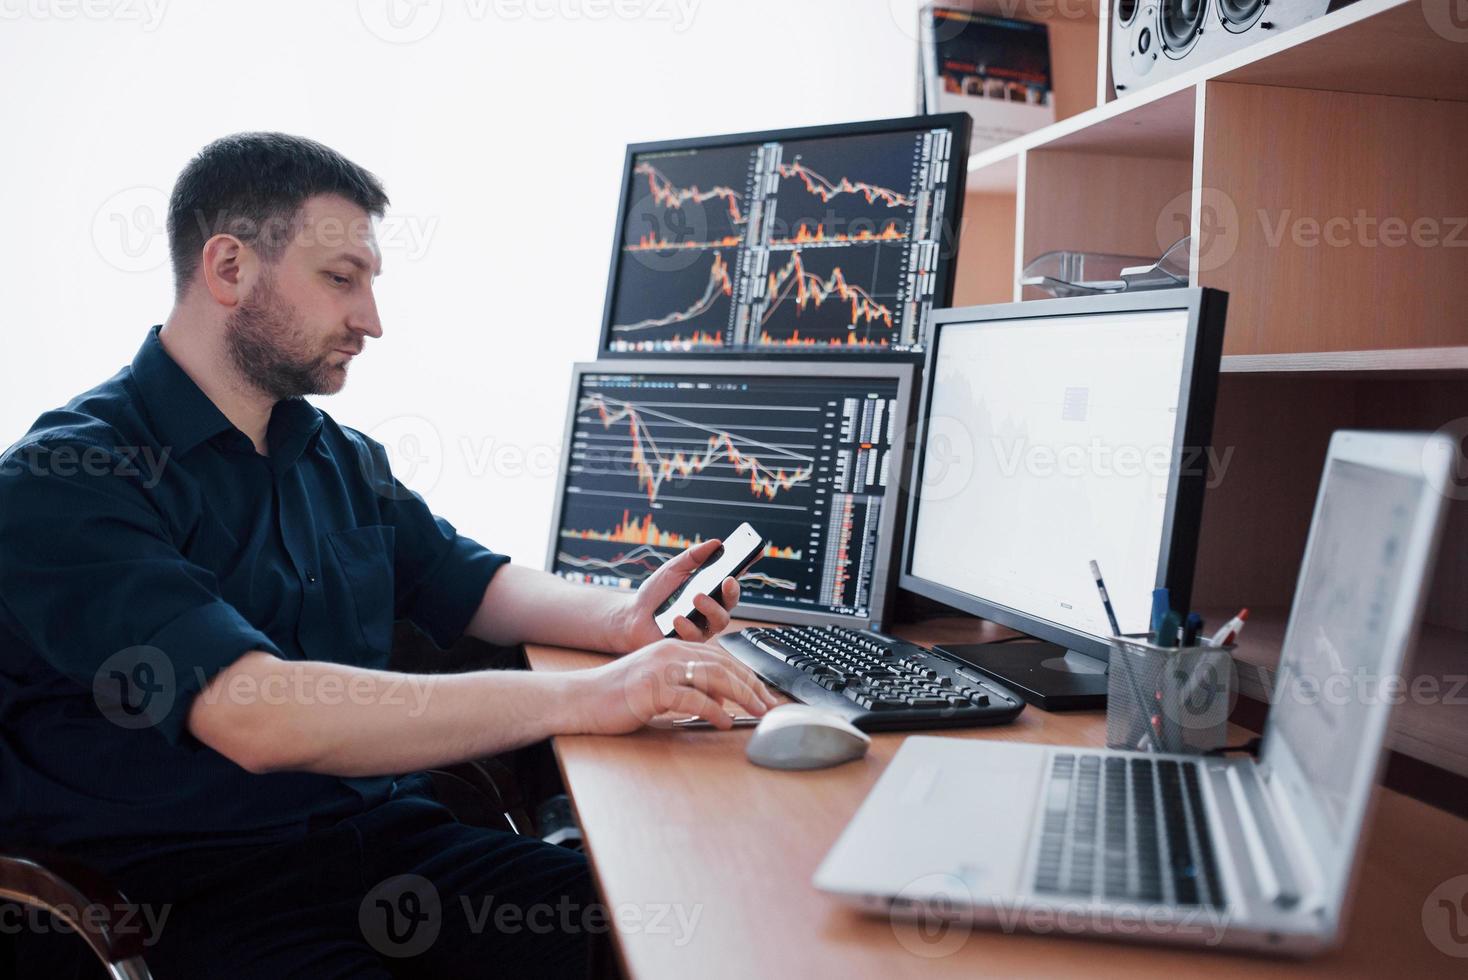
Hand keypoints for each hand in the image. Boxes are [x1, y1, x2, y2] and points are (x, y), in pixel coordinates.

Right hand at [567, 638, 779, 733]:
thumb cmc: (617, 695)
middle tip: (770, 705)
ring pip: (714, 676)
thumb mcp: (660, 687)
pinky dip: (714, 710)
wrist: (580, 699)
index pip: (721, 657)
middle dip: (752, 685)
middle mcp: (670, 652)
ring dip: (742, 695)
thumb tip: (721, 701)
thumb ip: (689, 689)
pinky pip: (692, 697)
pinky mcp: (652, 688)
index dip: (747, 675)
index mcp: (673, 647)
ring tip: (756, 712)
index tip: (764, 694)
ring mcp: (661, 668)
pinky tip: (724, 721)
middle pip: (724, 664)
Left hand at [610, 539, 741, 652]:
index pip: (732, 577)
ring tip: (696, 597)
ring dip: (710, 608)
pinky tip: (676, 618)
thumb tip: (716, 543)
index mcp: (710, 589)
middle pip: (731, 602)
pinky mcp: (691, 642)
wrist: (633, 616)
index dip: (747, 565)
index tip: (755, 552)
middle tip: (727, 581)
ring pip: (719, 621)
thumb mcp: (674, 569)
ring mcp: (703, 626)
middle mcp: (711, 609)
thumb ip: (694, 556)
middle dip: (733, 591)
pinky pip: (697, 636)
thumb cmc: (656, 593)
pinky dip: (687, 625)